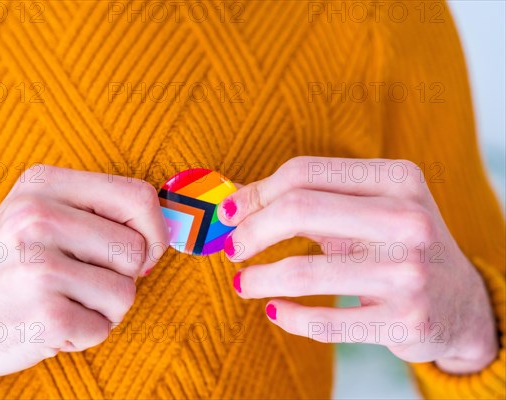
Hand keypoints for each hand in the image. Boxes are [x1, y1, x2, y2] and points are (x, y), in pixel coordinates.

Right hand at [0, 165, 168, 377]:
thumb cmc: (13, 263)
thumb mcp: (41, 213)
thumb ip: (98, 211)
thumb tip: (163, 231)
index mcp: (44, 183)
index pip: (139, 197)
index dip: (153, 231)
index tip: (140, 252)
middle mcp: (38, 218)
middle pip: (137, 250)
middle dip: (122, 275)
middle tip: (81, 280)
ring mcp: (39, 267)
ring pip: (126, 292)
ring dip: (104, 307)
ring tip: (64, 300)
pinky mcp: (44, 315)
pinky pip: (103, 328)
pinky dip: (85, 333)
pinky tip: (52, 322)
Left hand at [218, 157, 497, 373]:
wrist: (460, 301)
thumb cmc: (395, 244)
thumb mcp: (366, 208)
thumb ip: (308, 199)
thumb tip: (233, 200)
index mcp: (397, 179)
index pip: (304, 173)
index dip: (256, 193)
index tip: (229, 214)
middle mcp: (408, 220)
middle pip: (298, 209)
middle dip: (250, 231)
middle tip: (231, 249)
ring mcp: (409, 273)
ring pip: (304, 271)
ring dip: (258, 279)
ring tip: (242, 283)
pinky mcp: (405, 321)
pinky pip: (324, 322)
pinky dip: (287, 316)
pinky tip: (274, 310)